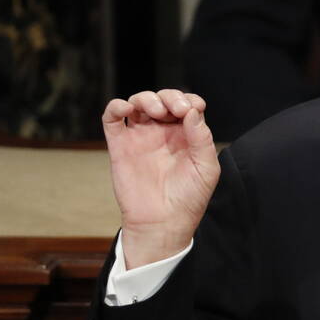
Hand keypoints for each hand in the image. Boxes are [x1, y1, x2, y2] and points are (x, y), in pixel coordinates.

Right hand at [102, 89, 219, 267]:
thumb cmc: (188, 198)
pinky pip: (112, 118)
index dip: (189, 100)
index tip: (193, 108)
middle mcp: (163, 132)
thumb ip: (202, 138)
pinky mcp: (120, 145)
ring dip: (147, 98)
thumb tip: (193, 110)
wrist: (162, 222)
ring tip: (157, 111)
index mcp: (186, 135)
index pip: (187, 105)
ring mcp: (140, 137)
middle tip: (175, 109)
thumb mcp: (206, 168)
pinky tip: (128, 109)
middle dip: (170, 96)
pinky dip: (116, 106)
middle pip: (163, 99)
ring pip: (138, 102)